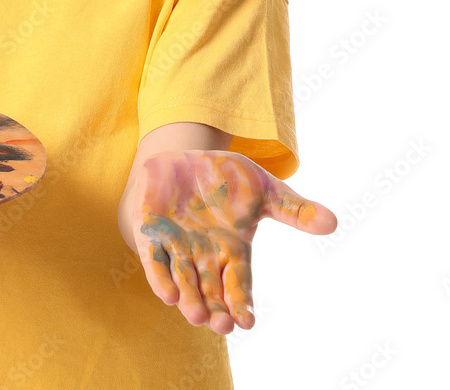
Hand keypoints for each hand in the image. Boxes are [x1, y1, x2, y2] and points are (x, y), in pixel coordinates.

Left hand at [131, 150, 336, 333]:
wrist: (183, 158)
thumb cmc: (225, 179)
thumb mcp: (262, 188)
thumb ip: (292, 208)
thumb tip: (332, 222)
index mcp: (232, 251)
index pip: (238, 284)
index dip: (241, 302)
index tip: (247, 320)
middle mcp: (204, 257)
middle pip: (211, 291)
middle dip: (215, 309)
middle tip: (222, 327)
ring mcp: (177, 246)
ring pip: (183, 281)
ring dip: (188, 299)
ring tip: (195, 315)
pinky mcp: (152, 233)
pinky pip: (155, 259)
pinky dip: (160, 276)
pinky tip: (167, 293)